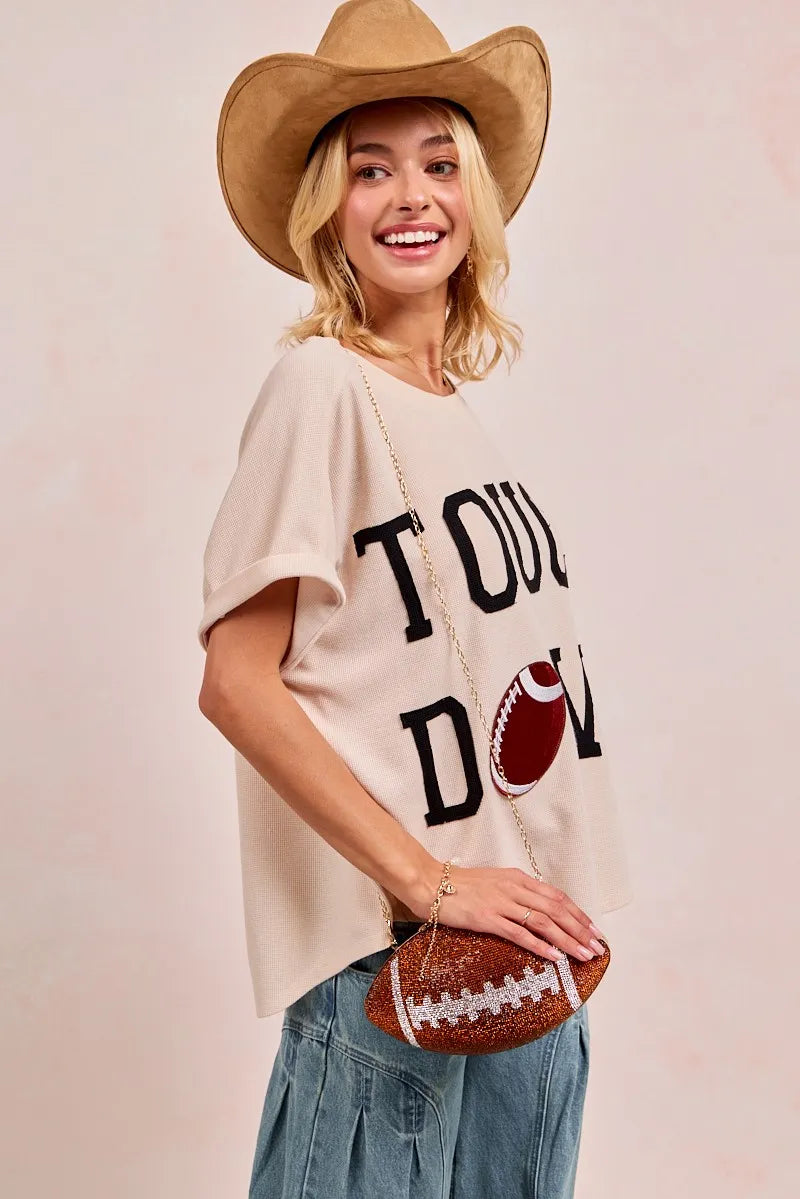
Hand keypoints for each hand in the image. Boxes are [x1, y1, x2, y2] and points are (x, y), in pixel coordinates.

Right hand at [408, 863, 605, 962]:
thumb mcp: (494, 882)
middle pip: (556, 909)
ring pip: (543, 922)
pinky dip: (539, 945)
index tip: (594, 930)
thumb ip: (516, 894)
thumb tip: (537, 911)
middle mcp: (514, 888)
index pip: (556, 896)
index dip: (578, 914)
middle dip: (580, 930)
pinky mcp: (487, 918)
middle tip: (597, 948)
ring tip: (583, 955)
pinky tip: (554, 957)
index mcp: (518, 878)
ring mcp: (501, 903)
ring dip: (567, 939)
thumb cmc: (460, 885)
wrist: (430, 883)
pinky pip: (519, 933)